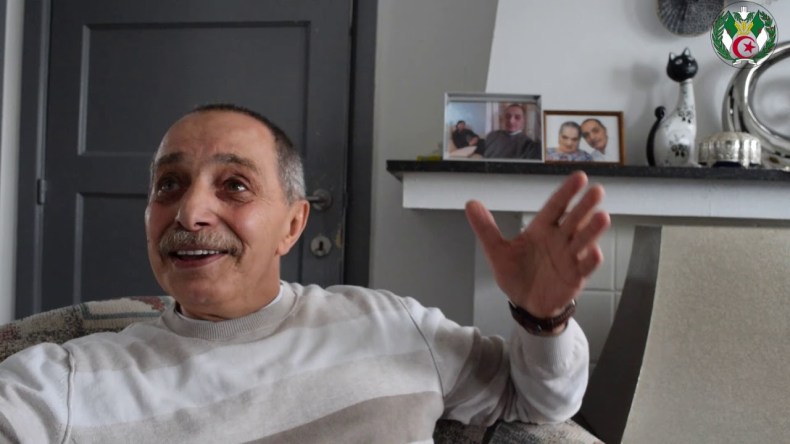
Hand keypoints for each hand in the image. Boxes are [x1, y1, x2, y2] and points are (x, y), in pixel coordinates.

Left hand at [465, 171, 609, 317]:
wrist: (526, 304)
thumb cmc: (516, 274)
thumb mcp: (497, 251)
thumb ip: (486, 228)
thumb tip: (471, 203)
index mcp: (542, 228)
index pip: (556, 206)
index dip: (567, 192)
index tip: (579, 176)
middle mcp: (559, 239)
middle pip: (574, 219)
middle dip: (585, 206)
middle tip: (597, 190)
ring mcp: (569, 258)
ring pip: (583, 240)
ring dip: (593, 230)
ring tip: (603, 217)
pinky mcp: (575, 277)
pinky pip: (585, 267)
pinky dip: (590, 260)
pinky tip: (594, 252)